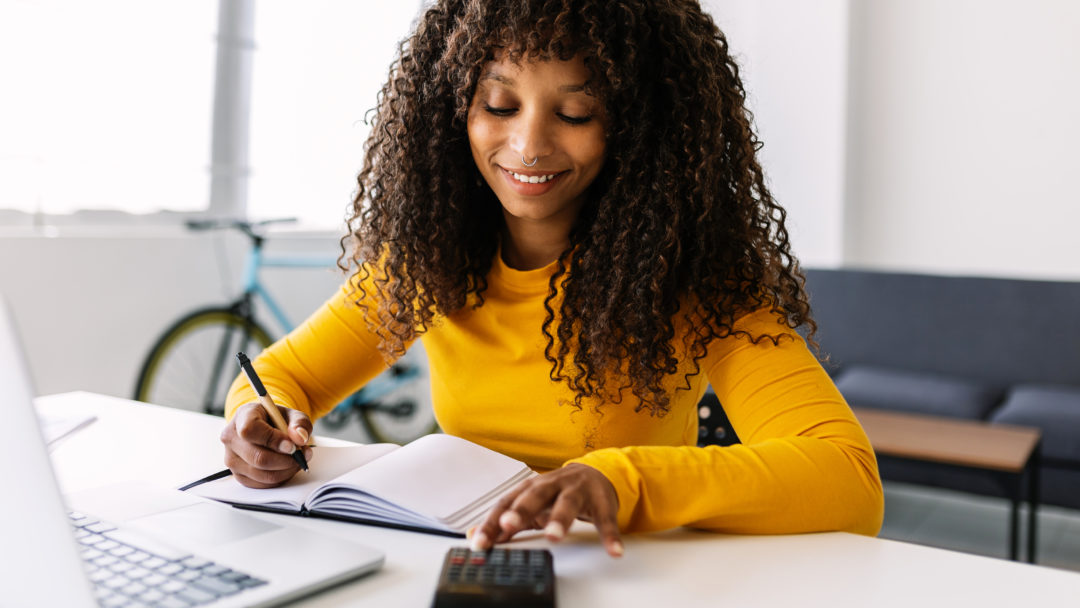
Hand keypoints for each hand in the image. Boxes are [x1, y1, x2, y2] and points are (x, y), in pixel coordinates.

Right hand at [220, 402, 312, 487]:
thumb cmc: (276, 419)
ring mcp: (231, 459)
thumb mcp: (292, 414)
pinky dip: (280, 478)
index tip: (291, 446)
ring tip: (298, 461)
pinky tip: (287, 467)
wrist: (264, 427)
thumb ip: (300, 423)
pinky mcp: (238, 475)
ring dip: (286, 470)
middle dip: (286, 460)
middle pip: (258, 458)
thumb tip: (300, 438)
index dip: (273, 440)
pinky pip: (261, 483)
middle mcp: (231, 438)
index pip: (250, 430)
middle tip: (301, 456)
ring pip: (261, 474)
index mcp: (242, 416)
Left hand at [471, 463, 622, 557]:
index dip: (492, 521)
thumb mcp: (530, 504)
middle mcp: (552, 485)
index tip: (479, 541)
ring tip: (554, 536)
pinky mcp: (602, 502)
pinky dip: (610, 536)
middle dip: (520, 510)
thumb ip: (504, 521)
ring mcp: (578, 492)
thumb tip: (475, 536)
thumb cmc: (557, 493)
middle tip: (508, 525)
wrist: (595, 474)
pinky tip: (613, 550)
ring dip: (560, 519)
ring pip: (568, 503)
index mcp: (531, 487)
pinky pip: (605, 520)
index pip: (507, 503)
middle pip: (534, 496)